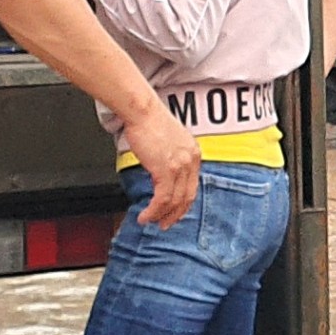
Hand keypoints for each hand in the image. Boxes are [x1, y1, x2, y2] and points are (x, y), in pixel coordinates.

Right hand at [123, 99, 201, 229]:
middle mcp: (191, 160)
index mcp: (193, 153)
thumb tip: (160, 174)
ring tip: (150, 221)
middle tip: (164, 224)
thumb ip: (170, 158)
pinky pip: (162, 199)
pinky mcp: (166, 170)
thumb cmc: (149, 120)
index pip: (192, 186)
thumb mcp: (168, 141)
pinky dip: (154, 211)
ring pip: (174, 201)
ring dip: (161, 215)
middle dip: (175, 214)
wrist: (142, 110)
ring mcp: (180, 166)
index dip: (183, 203)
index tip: (174, 212)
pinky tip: (145, 216)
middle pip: (187, 197)